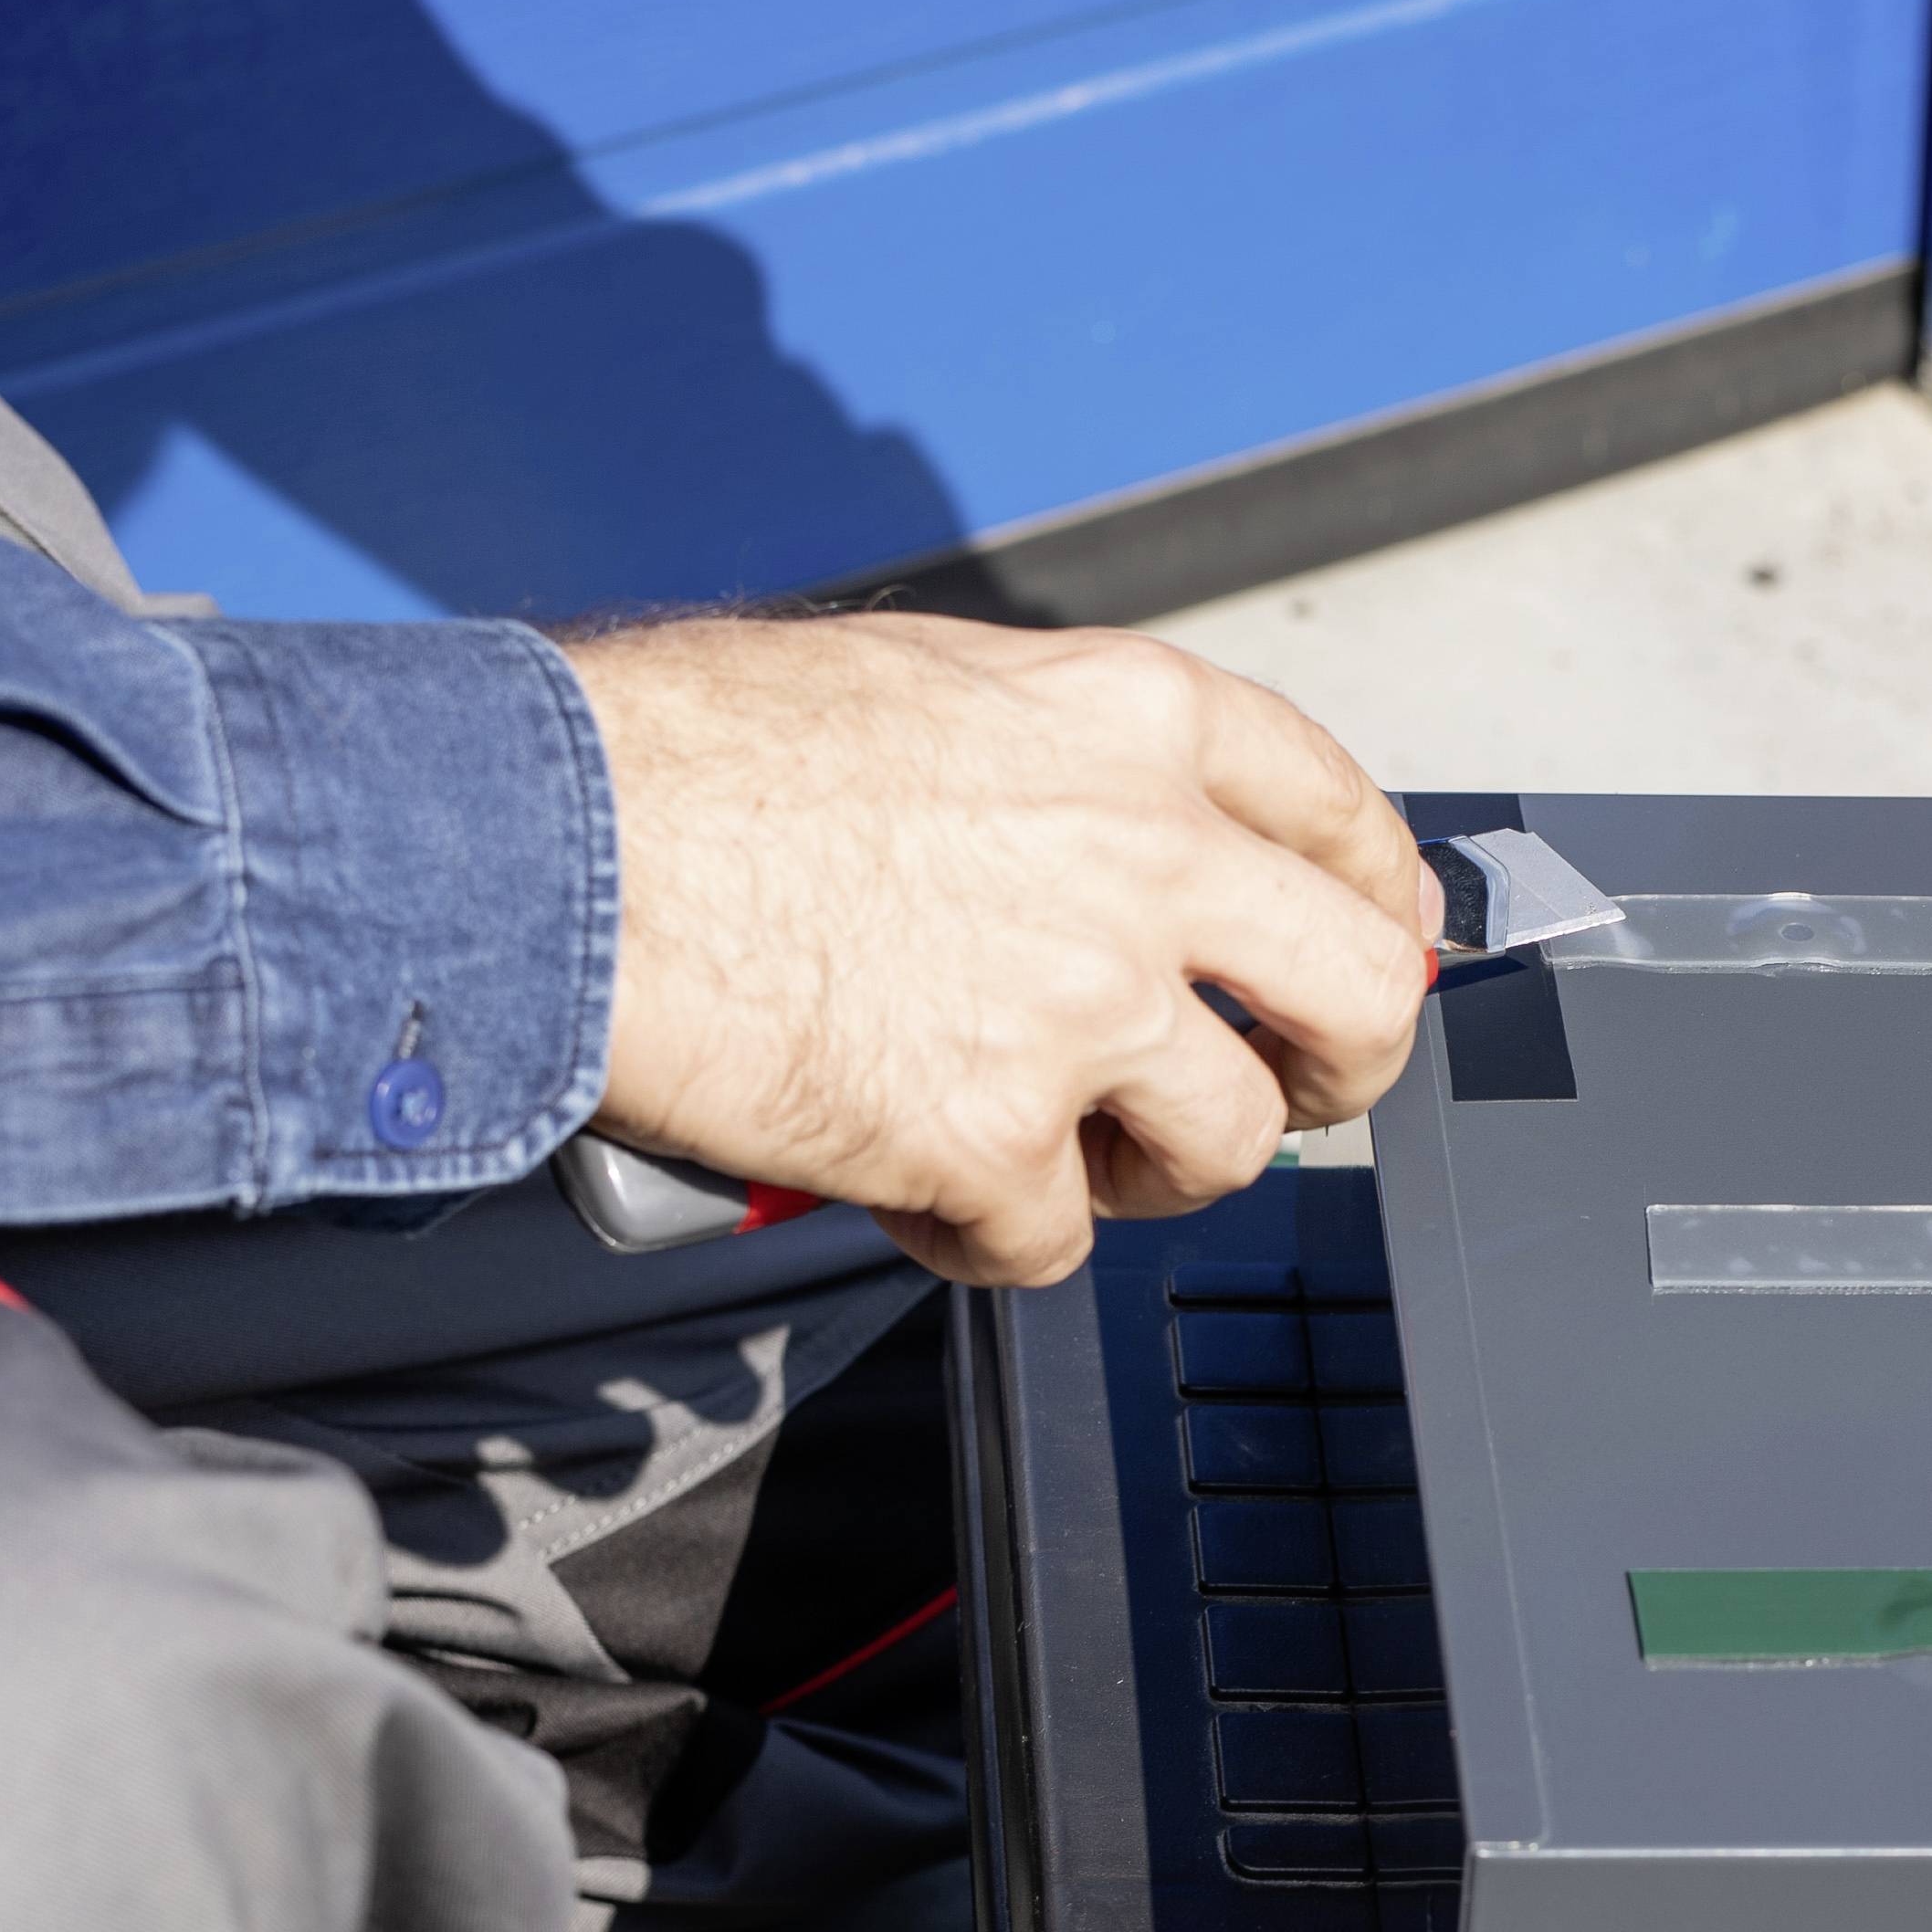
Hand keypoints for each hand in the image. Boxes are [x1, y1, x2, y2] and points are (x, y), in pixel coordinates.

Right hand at [555, 613, 1437, 1286]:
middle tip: (1286, 1095)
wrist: (552, 843)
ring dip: (1146, 1172)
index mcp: (1127, 721)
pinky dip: (983, 1236)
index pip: (1338, 811)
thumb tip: (1099, 843)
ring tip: (1049, 1152)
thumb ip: (1049, 766)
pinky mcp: (989, 1137)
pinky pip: (1050, 1242)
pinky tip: (909, 1184)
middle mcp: (1138, 854)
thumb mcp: (919, 689)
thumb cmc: (679, 756)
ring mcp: (1077, 1004)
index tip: (1374, 949)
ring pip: (1228, 1143)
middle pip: (1359, 993)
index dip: (1380, 900)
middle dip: (1344, 1066)